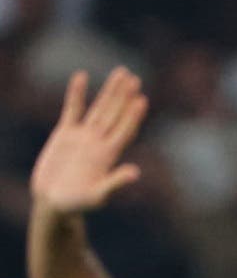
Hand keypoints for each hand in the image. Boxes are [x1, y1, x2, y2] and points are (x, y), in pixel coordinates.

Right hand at [30, 69, 146, 214]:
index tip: (142, 99)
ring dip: (110, 92)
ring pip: (99, 108)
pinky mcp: (65, 134)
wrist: (54, 203)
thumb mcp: (97, 196)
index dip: (133, 116)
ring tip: (121, 73)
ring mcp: (83, 137)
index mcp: (109, 155)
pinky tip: (82, 76)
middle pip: (115, 114)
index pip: (124, 130)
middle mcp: (99, 142)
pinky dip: (76, 94)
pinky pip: (72, 109)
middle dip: (124, 96)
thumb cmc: (77, 204)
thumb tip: (135, 173)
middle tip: (134, 77)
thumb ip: (115, 183)